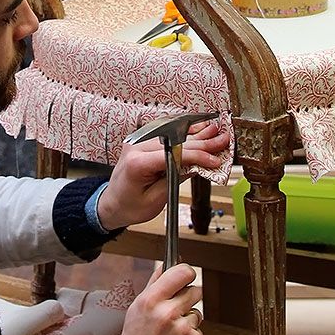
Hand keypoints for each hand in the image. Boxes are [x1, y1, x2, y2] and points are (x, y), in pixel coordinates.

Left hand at [97, 120, 228, 230]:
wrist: (111, 203)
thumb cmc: (129, 206)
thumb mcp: (156, 200)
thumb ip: (176, 179)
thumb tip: (198, 166)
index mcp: (138, 163)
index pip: (174, 154)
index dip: (198, 156)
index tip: (215, 161)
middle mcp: (137, 146)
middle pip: (176, 141)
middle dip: (202, 142)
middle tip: (223, 140)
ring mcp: (139, 141)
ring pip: (173, 134)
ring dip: (196, 134)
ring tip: (216, 131)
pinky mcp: (143, 140)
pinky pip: (166, 134)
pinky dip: (184, 133)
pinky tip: (199, 128)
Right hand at [106, 263, 201, 334]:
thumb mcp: (137, 308)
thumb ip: (154, 284)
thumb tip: (166, 265)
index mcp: (152, 300)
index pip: (182, 272)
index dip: (186, 273)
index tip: (185, 278)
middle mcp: (168, 312)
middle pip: (195, 291)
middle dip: (187, 299)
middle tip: (175, 310)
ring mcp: (183, 329)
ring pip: (197, 313)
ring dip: (188, 321)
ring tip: (171, 333)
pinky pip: (198, 332)